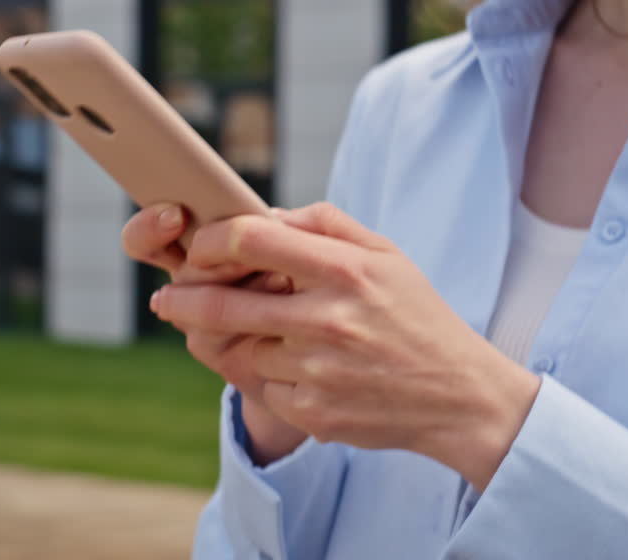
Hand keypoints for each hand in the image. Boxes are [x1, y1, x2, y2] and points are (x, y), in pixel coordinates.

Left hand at [148, 202, 541, 490]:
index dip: (211, 241)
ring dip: (240, 344)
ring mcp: (318, 372)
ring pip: (241, 351)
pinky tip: (303, 374)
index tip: (200, 248)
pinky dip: (271, 379)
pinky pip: (263, 389)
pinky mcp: (314, 413)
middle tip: (166, 299)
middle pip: (222, 305)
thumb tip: (264, 214)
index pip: (252, 238)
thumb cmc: (415, 316)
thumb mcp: (385, 253)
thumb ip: (324, 223)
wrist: (460, 397)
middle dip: (182, 300)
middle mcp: (328, 320)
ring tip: (273, 339)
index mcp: (344, 271)